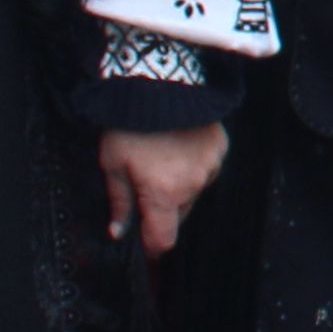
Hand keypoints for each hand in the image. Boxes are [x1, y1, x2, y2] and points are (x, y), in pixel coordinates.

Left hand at [98, 121, 226, 257]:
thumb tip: (118, 233)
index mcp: (163, 195)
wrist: (159, 85)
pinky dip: (194, 167)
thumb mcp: (112, 166)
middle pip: (179, 215)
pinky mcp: (221, 148)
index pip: (164, 239)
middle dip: (163, 210)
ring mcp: (211, 166)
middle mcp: (193, 186)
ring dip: (180, 188)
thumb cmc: (129, 128)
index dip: (152, 246)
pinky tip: (179, 148)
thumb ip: (119, 203)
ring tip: (162, 163)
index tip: (144, 244)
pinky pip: (207, 169)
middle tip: (145, 189)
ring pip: (193, 192)